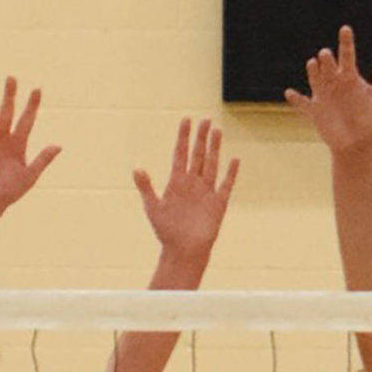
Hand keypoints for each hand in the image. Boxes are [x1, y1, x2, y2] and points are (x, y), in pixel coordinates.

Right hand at [0, 78, 59, 214]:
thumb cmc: (8, 193)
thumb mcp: (28, 177)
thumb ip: (42, 160)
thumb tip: (59, 146)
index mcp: (17, 144)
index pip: (26, 120)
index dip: (32, 106)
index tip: (37, 89)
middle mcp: (0, 138)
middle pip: (6, 112)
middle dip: (9, 96)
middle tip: (11, 78)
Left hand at [133, 118, 238, 271]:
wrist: (183, 251)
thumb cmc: (166, 232)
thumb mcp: (153, 207)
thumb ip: (146, 187)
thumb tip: (136, 169)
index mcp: (177, 182)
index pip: (180, 153)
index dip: (183, 137)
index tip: (186, 120)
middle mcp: (192, 184)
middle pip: (198, 155)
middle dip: (201, 137)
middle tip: (205, 120)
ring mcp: (206, 192)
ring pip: (212, 164)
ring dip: (215, 148)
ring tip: (217, 131)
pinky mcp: (218, 204)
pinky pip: (225, 185)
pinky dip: (230, 173)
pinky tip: (235, 159)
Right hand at [285, 24, 371, 153]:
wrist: (357, 144)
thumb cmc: (370, 120)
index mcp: (350, 77)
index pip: (347, 54)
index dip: (345, 41)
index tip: (345, 29)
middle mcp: (334, 82)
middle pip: (328, 64)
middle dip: (326, 59)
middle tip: (327, 54)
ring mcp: (323, 95)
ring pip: (315, 78)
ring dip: (313, 70)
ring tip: (313, 64)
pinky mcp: (315, 111)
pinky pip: (303, 103)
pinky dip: (296, 99)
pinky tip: (289, 92)